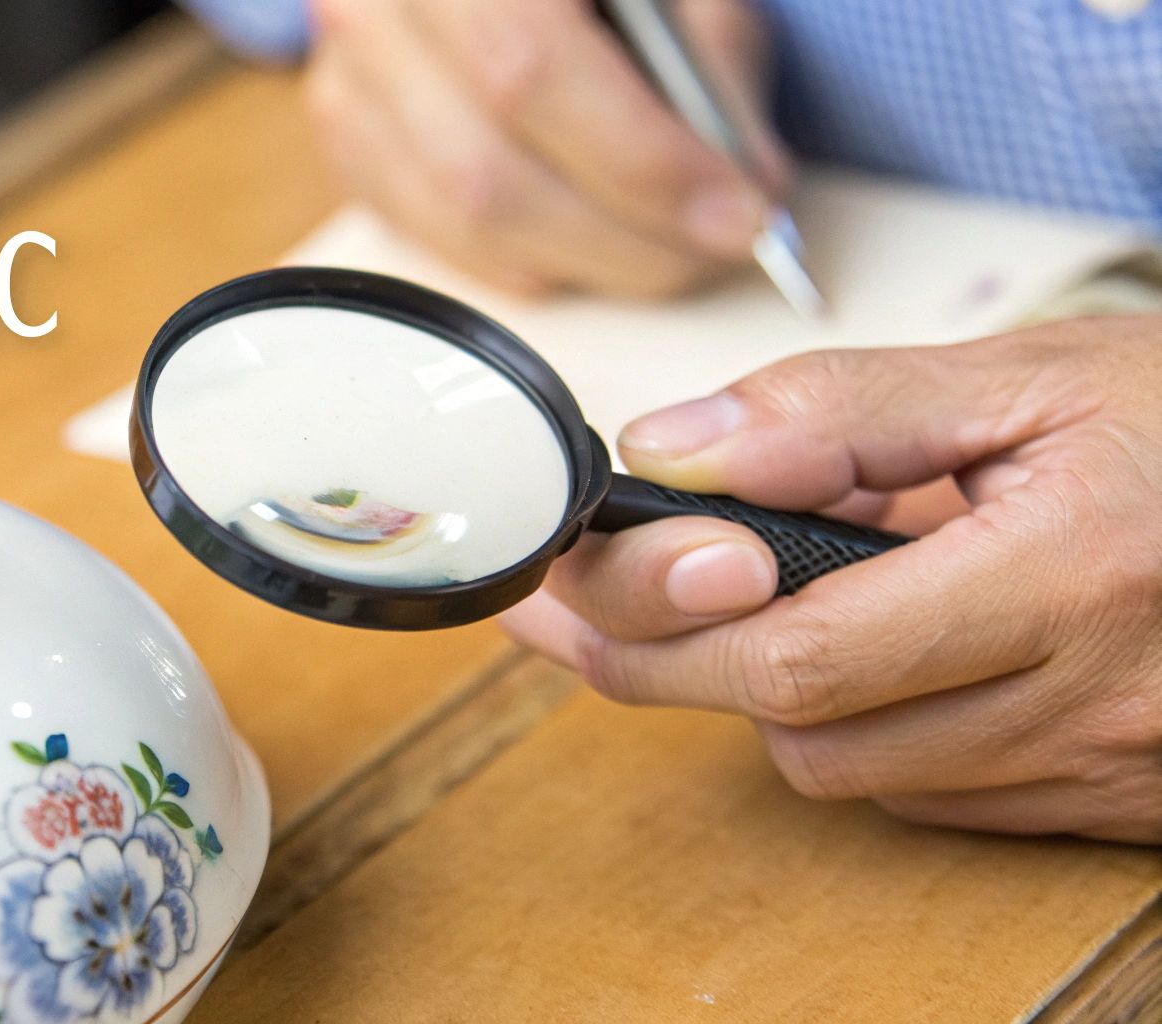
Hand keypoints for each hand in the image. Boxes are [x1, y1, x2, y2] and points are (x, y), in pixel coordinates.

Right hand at [304, 0, 787, 296]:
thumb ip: (705, 58)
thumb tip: (742, 185)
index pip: (531, 73)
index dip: (645, 163)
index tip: (740, 213)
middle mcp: (373, 7)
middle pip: (488, 170)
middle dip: (624, 236)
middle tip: (714, 248)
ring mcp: (344, 75)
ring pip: (459, 216)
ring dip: (583, 258)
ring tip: (666, 250)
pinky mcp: (347, 132)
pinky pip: (434, 235)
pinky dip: (526, 256)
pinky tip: (589, 238)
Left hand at [500, 315, 1161, 843]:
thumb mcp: (1032, 375)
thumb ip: (840, 410)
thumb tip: (669, 448)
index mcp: (1071, 576)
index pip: (801, 650)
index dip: (661, 616)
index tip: (577, 568)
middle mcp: (1088, 701)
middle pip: (803, 732)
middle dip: (672, 661)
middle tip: (596, 593)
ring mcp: (1098, 770)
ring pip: (850, 772)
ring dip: (772, 690)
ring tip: (766, 587)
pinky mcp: (1101, 803)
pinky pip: (926, 794)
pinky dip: (860, 724)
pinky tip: (867, 643)